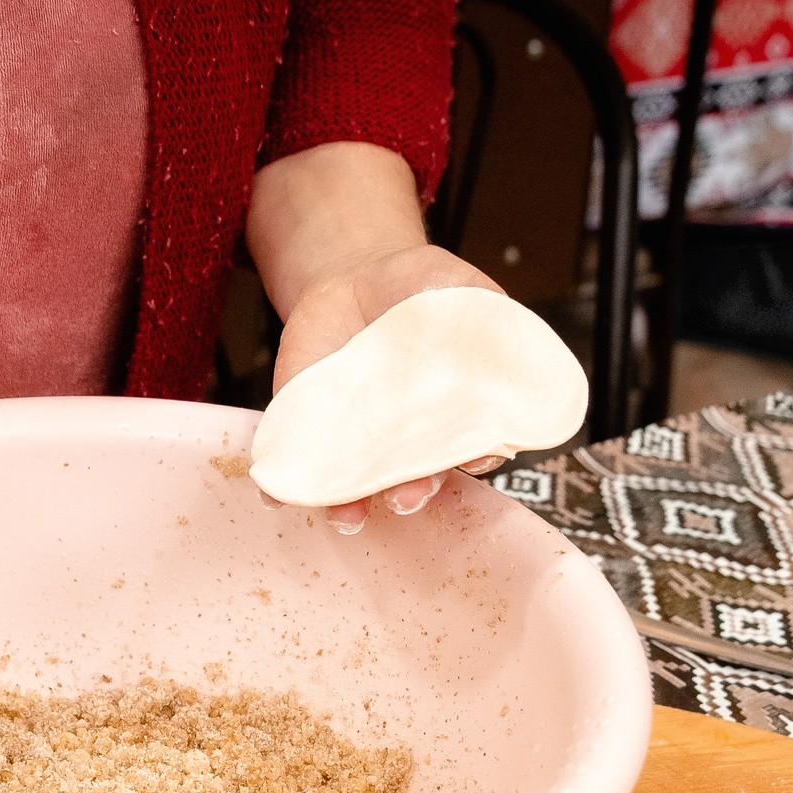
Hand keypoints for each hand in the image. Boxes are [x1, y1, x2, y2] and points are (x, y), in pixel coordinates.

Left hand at [244, 140, 508, 532]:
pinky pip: (299, 466)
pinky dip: (285, 486)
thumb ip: (491, 320)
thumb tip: (516, 343)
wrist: (355, 276)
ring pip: (357, 487)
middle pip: (415, 479)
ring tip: (346, 516)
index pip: (474, 448)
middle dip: (411, 492)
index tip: (473, 458)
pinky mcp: (311, 432)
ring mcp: (360, 442)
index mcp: (459, 415)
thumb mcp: (465, 292)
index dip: (475, 457)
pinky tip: (277, 494)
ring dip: (351, 507)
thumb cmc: (423, 290)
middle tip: (407, 495)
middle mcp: (411, 441)